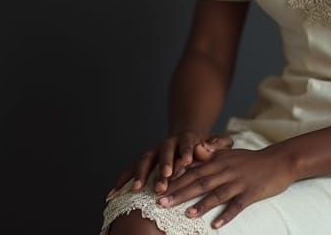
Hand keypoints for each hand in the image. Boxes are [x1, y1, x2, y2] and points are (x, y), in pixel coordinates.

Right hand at [106, 131, 234, 199]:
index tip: (186, 161)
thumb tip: (206, 147)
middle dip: (162, 167)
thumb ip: (216, 144)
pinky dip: (122, 180)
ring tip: (137, 189)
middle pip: (164, 153)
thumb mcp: (217, 142)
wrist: (188, 137)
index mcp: (187, 138)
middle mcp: (168, 143)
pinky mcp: (145, 160)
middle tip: (163, 182)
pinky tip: (113, 193)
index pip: (187, 143)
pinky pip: (131, 169)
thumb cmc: (206, 146)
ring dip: (142, 174)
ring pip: (146, 160)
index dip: (186, 151)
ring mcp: (154, 151)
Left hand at [156, 144, 295, 228]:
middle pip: (199, 181)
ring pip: (217, 193)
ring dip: (201, 204)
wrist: (280, 160)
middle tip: (161, 203)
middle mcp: (226, 170)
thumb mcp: (229, 154)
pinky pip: (237, 205)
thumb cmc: (252, 160)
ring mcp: (239, 181)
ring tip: (186, 215)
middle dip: (180, 192)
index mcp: (218, 160)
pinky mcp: (251, 192)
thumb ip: (211, 155)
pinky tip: (216, 225)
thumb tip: (195, 151)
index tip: (158, 189)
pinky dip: (227, 215)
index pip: (192, 170)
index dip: (175, 180)